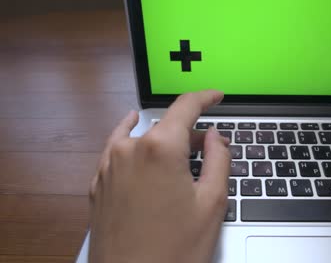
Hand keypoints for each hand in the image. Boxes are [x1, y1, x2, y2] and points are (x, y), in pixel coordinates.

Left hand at [89, 90, 230, 262]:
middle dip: (190, 131)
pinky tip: (133, 132)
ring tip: (181, 152)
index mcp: (159, 148)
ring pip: (141, 137)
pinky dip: (131, 140)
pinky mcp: (98, 183)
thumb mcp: (212, 202)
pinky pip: (116, 149)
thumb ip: (218, 159)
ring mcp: (109, 166)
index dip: (205, 98)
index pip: (186, 107)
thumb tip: (215, 137)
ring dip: (164, 139)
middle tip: (210, 146)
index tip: (216, 96)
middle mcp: (129, 150)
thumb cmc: (173, 250)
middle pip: (165, 126)